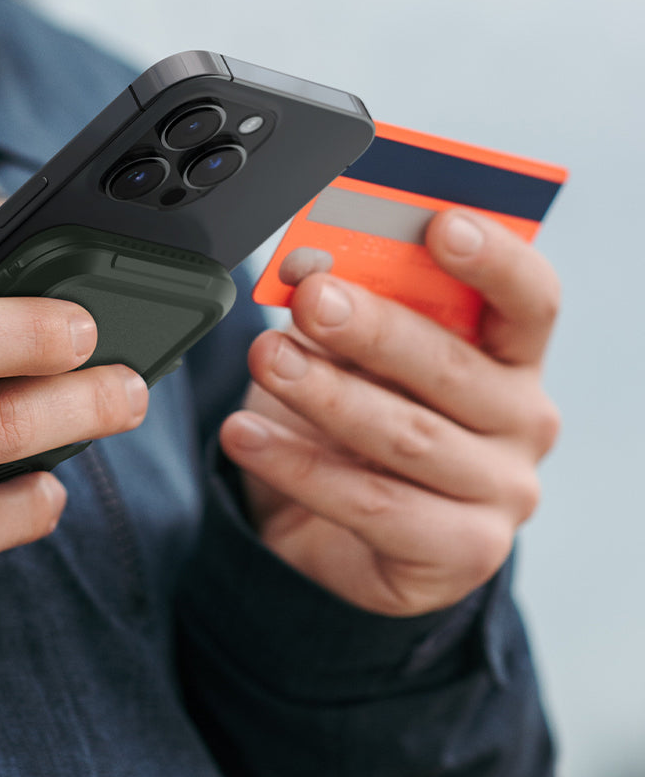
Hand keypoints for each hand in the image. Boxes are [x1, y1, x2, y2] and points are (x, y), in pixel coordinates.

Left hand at [220, 210, 560, 615]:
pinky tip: (246, 435)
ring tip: (266, 360)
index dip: (493, 259)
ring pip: (407, 437)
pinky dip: (299, 467)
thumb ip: (349, 311)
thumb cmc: (349, 418)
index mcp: (511, 356)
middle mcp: (522, 421)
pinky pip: (373, 505)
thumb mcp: (349, 356)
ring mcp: (500, 493)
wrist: (324, 527)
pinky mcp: (460, 552)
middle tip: (311, 298)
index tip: (440, 224)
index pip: (530, 299)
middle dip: (373, 328)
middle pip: (454, 366)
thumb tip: (310, 268)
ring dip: (326, 394)